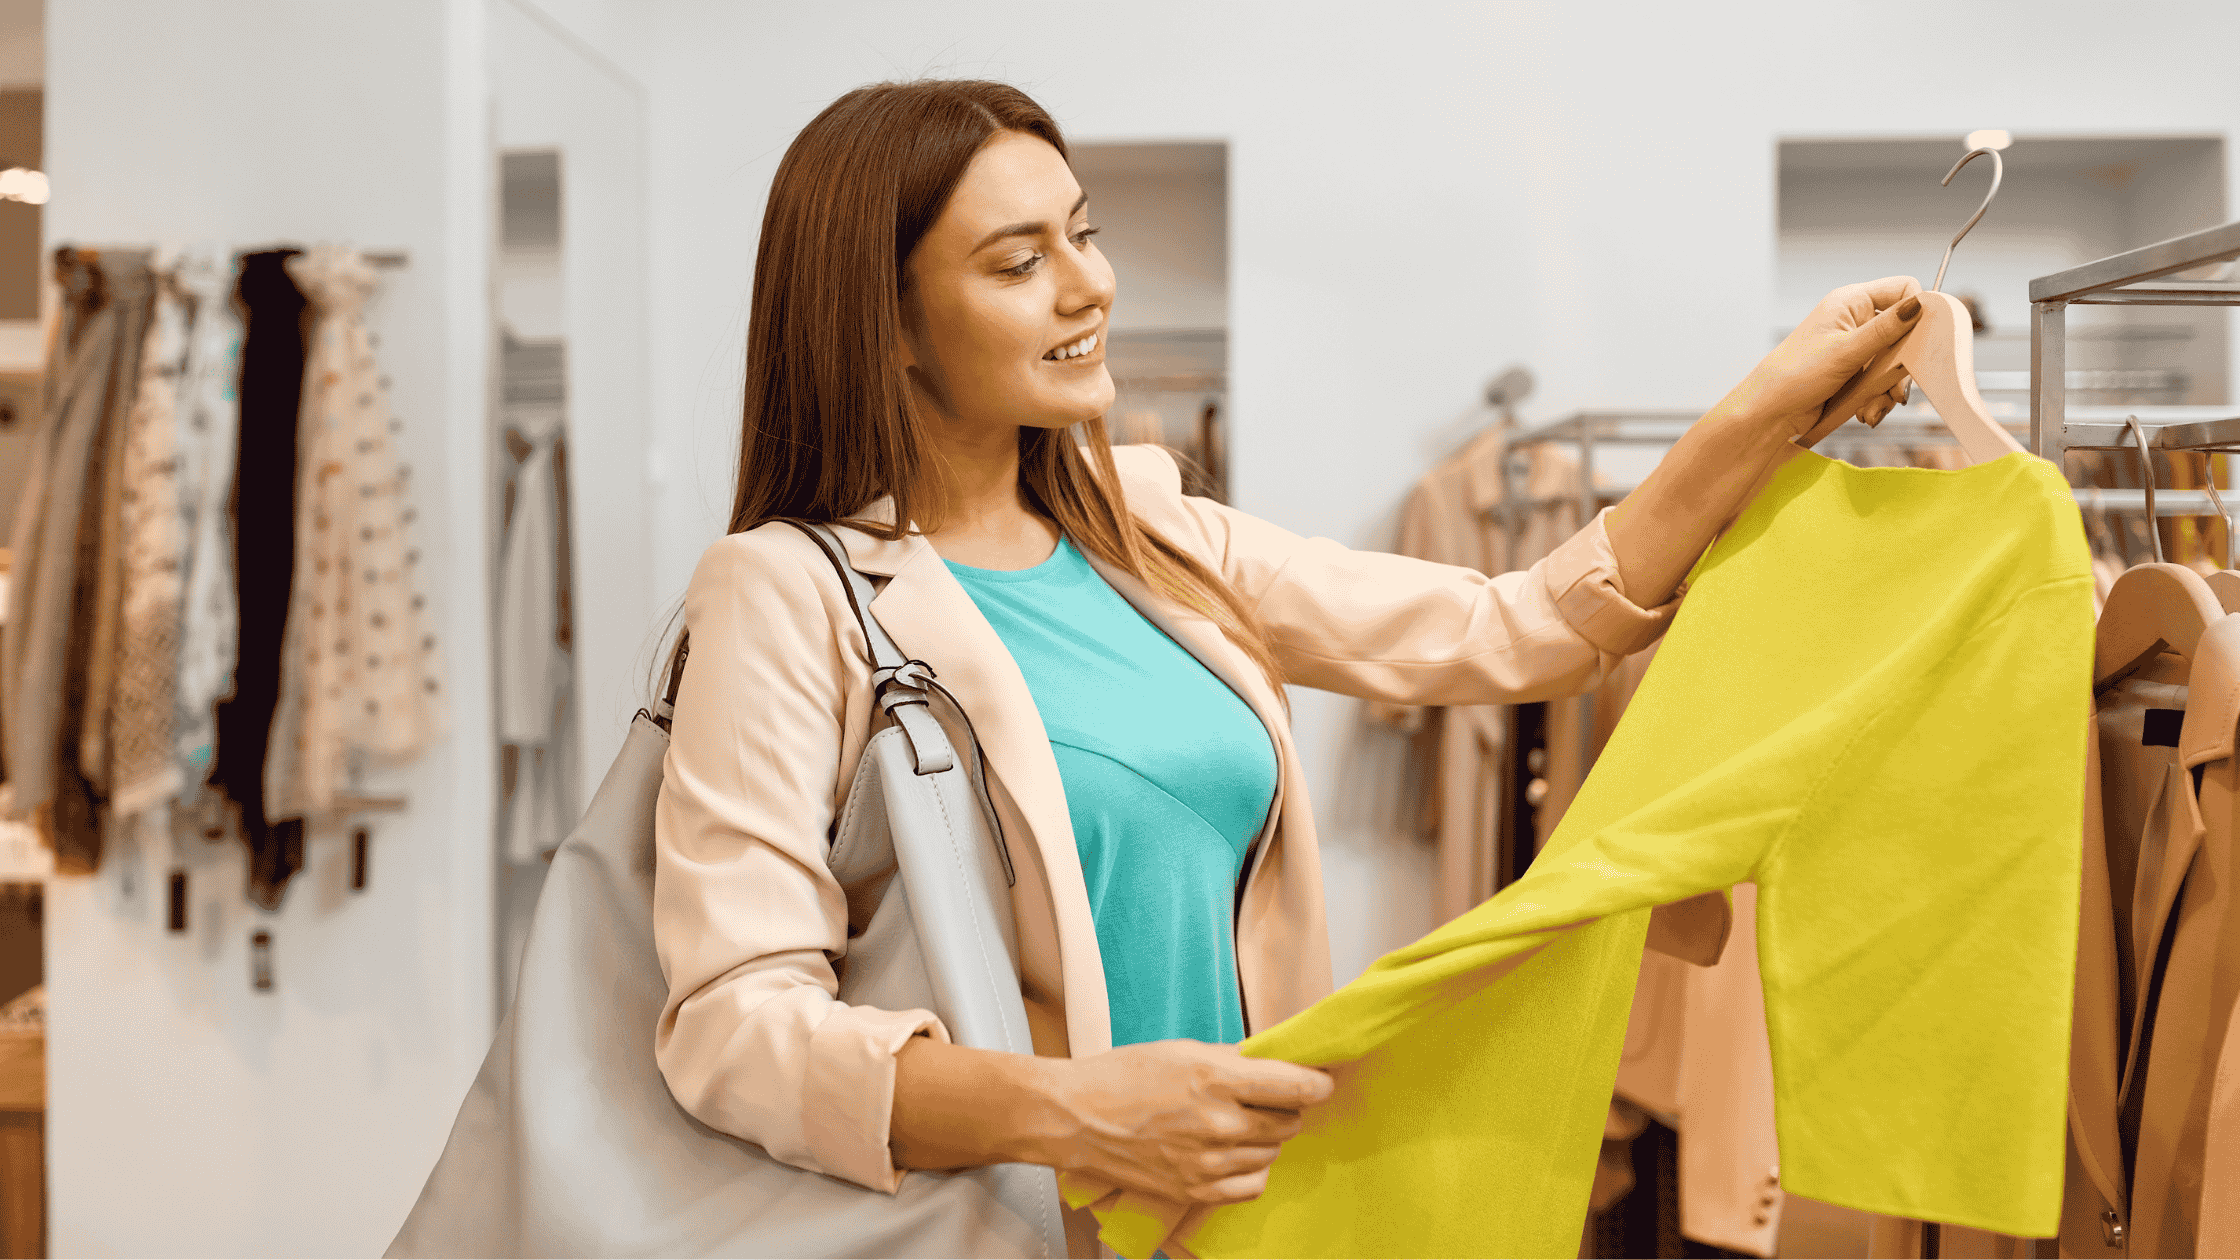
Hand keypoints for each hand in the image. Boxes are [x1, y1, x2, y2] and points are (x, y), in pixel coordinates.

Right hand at [1030, 1040, 1332, 1205]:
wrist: (1077, 1118)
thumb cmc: (1124, 1076)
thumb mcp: (1184, 1050)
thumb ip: (1236, 1060)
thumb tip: (1278, 1061)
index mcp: (1217, 1079)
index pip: (1299, 1086)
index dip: (1318, 1082)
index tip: (1320, 1079)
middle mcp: (1218, 1124)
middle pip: (1290, 1121)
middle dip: (1285, 1107)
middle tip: (1263, 1098)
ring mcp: (1208, 1162)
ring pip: (1272, 1152)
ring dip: (1265, 1138)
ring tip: (1235, 1122)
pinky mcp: (1196, 1189)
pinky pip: (1254, 1184)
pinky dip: (1252, 1168)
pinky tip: (1231, 1152)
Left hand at [1717, 277, 1923, 438]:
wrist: (1770, 412)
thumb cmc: (1795, 375)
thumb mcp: (1846, 351)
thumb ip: (1885, 329)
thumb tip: (1919, 305)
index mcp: (1851, 302)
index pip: (1902, 289)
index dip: (1917, 309)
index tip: (1923, 337)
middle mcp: (1856, 320)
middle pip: (1904, 332)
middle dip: (1902, 365)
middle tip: (1898, 389)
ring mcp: (1856, 347)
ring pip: (1896, 362)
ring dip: (1888, 389)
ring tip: (1873, 408)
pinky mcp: (1855, 372)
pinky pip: (1882, 381)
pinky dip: (1878, 399)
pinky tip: (1866, 413)